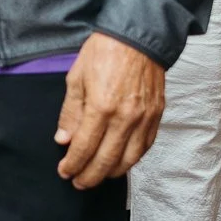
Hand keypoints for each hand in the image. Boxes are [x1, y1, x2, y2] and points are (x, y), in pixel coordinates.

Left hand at [55, 30, 164, 188]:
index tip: (64, 172)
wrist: (139, 37)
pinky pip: (145, 147)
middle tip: (78, 183)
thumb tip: (63, 140)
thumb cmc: (104, 52)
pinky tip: (120, 162)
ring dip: (112, 173)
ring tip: (97, 177)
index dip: (73, 164)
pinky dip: (132, 160)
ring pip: (130, 159)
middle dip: (90, 176)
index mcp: (101, 107)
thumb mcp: (76, 78)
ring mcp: (144, 119)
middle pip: (107, 160)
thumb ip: (70, 112)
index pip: (85, 147)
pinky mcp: (157, 116)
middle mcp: (126, 118)